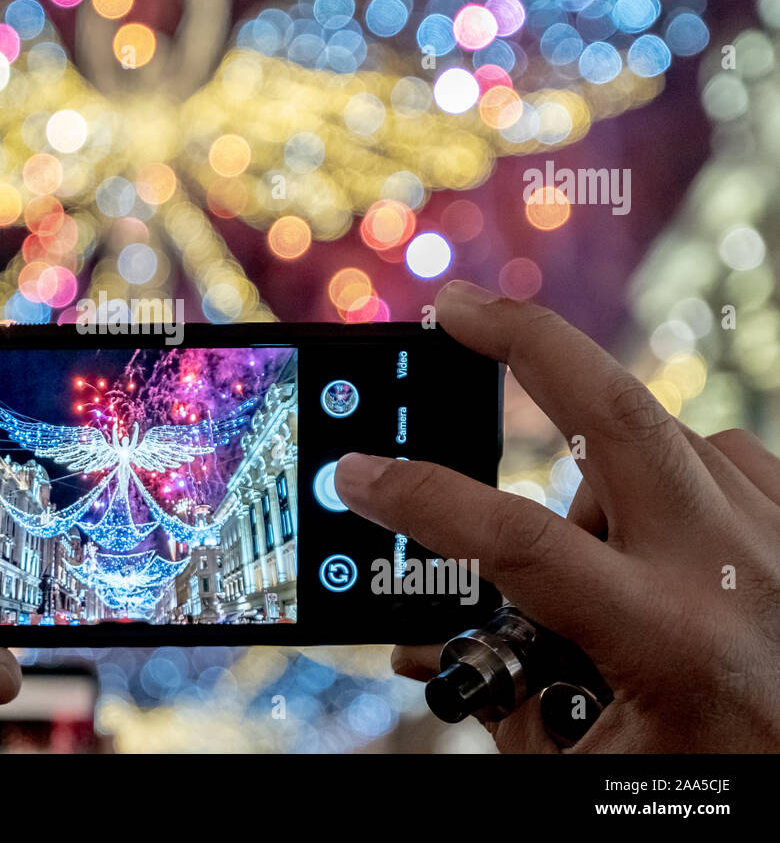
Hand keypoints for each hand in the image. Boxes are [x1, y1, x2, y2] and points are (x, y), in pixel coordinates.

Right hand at [335, 280, 779, 751]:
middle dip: (524, 339)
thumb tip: (422, 644)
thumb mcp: (590, 764)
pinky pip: (718, 454)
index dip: (420, 499)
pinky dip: (666, 476)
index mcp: (669, 641)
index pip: (515, 541)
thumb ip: (502, 694)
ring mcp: (779, 536)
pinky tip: (656, 528)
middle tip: (456, 305)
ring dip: (599, 477)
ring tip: (594, 555)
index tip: (357, 474)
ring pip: (661, 439)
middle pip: (618, 408)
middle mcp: (733, 569)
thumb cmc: (713, 789)